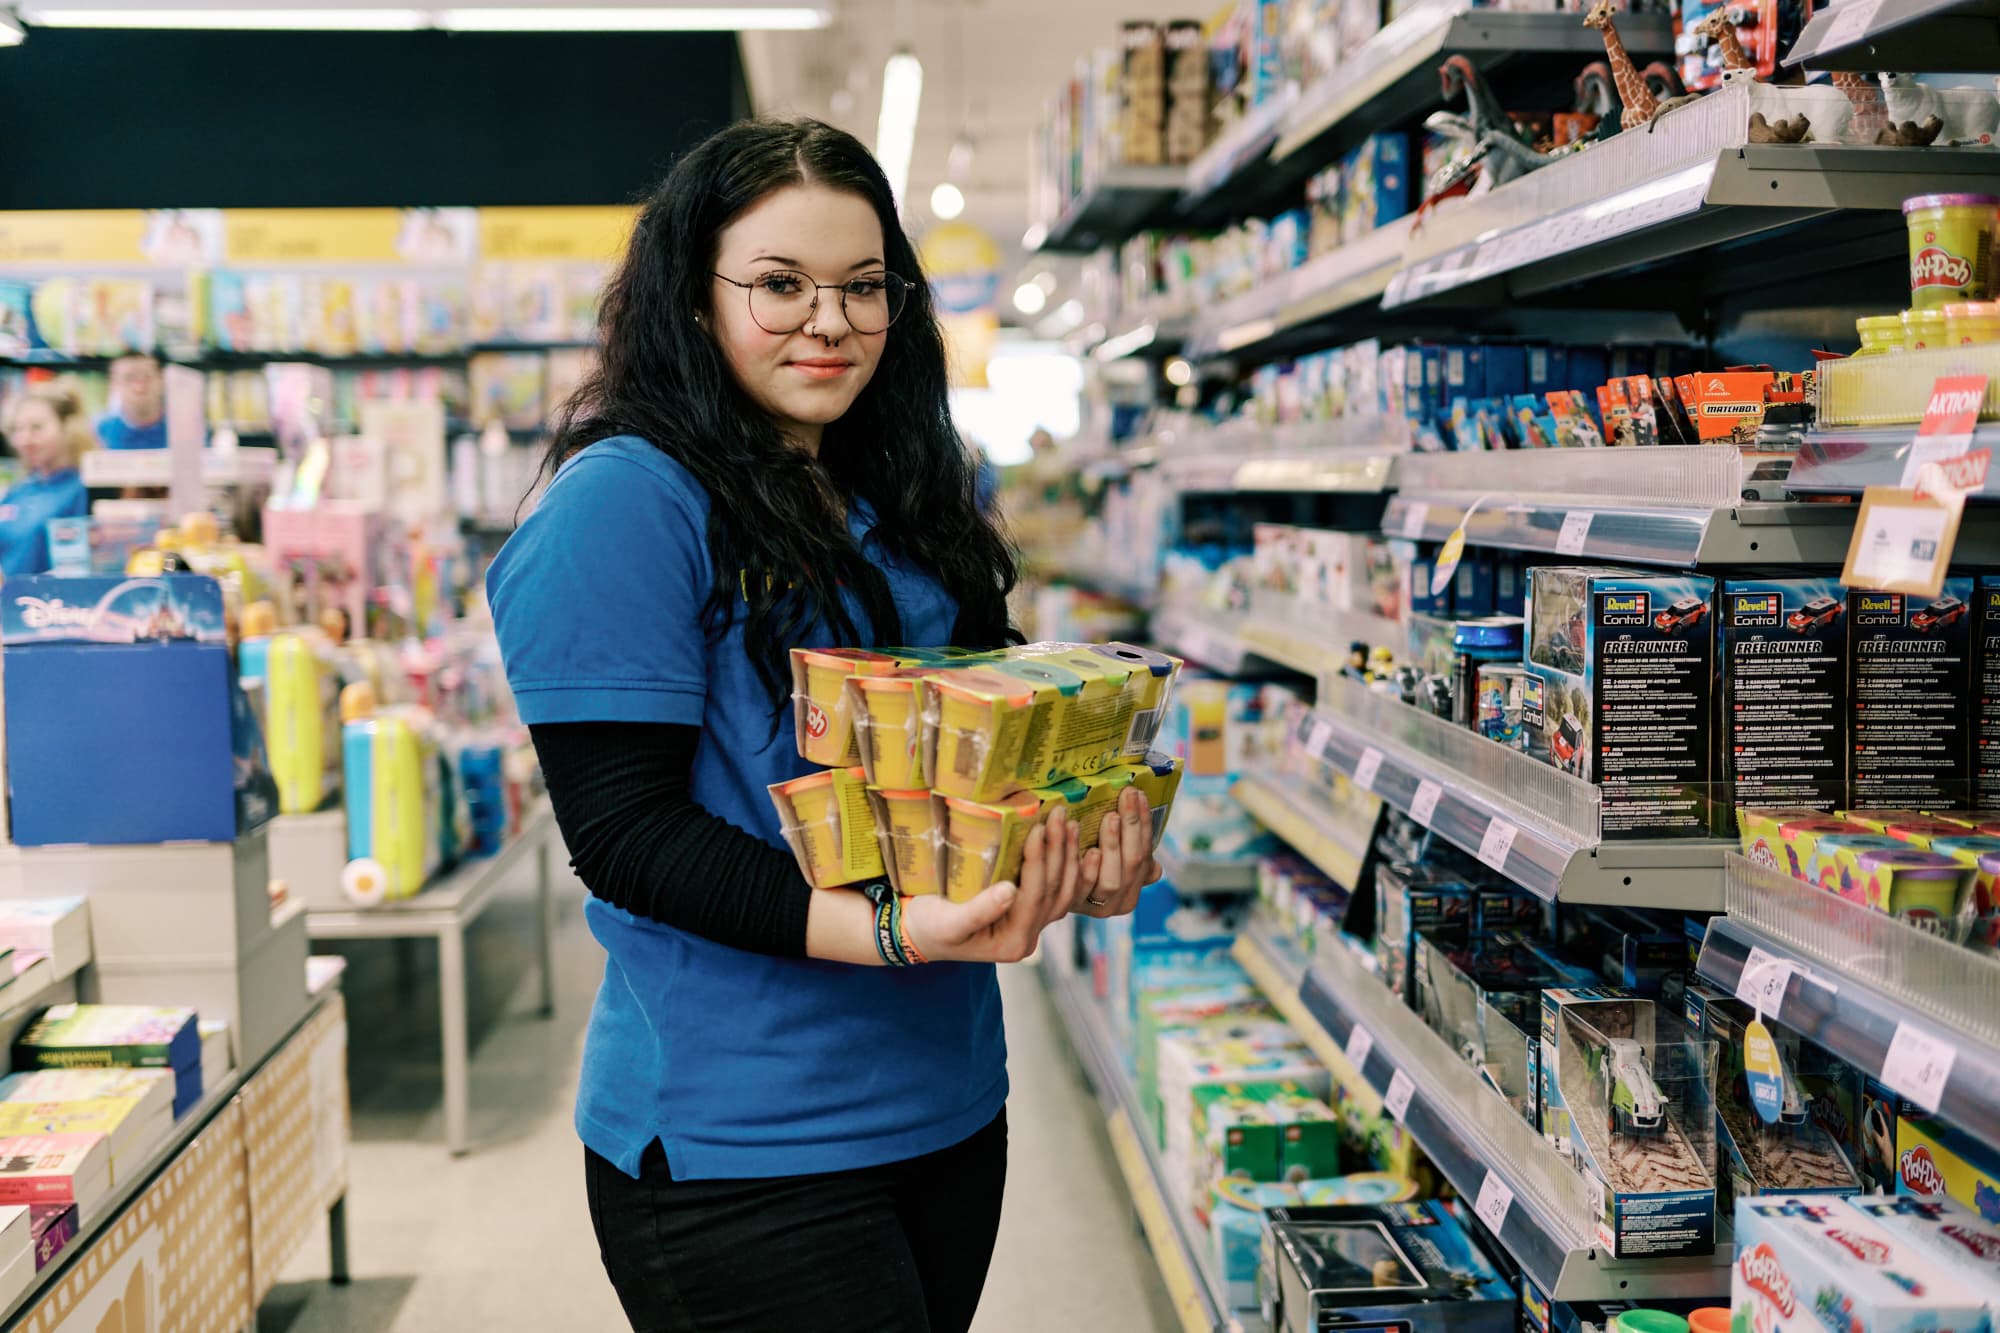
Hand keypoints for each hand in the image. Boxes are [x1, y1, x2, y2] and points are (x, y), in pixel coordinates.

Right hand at [903, 805, 1081, 963]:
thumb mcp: (948, 922)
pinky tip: (1077, 846)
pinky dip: (1071, 869)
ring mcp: (1032, 927)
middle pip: (1054, 891)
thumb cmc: (929, 926)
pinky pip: (1059, 892)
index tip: (1039, 828)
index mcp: (1011, 942)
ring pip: (1063, 892)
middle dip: (1059, 851)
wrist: (921, 934)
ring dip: (1069, 857)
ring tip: (1071, 824)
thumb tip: (1009, 891)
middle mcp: (1027, 938)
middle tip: (1061, 814)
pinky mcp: (1029, 914)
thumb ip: (978, 911)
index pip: (1034, 896)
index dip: (1039, 861)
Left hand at [1073, 787, 1159, 918]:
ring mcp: (1098, 906)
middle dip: (1131, 826)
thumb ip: (1131, 848)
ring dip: (1112, 845)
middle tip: (1126, 796)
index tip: (1139, 794)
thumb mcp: (1113, 855)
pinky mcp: (1073, 905)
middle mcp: (1123, 901)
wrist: (1049, 891)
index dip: (1144, 823)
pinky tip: (1087, 849)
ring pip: (1111, 879)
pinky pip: (1082, 887)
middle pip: (1133, 862)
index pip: (1146, 849)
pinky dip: (1087, 868)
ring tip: (1110, 818)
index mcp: (1138, 883)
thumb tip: (1156, 863)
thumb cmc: (1085, 860)